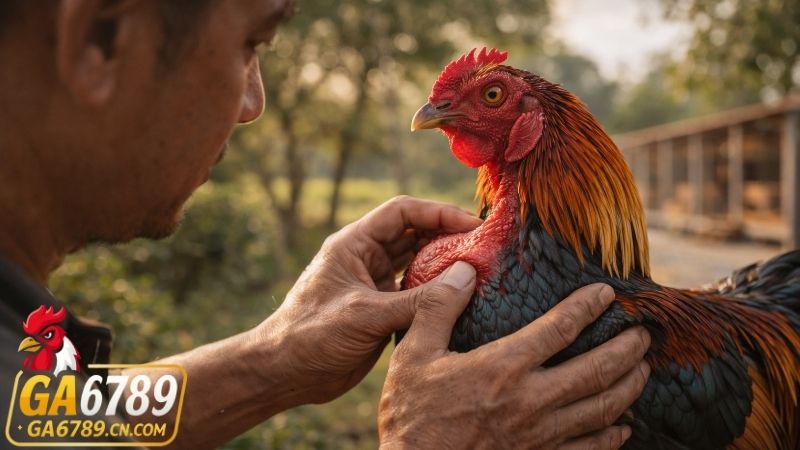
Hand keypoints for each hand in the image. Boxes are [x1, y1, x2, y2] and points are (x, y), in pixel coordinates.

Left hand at [255, 196, 482, 404]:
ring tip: (480, 269)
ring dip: (446, 264)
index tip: (473, 225)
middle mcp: (366, 258)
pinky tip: (461, 298)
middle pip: (415, 234)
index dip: (439, 213)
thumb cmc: (311, 336)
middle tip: (485, 246)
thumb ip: (417, 300)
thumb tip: (466, 278)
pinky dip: (438, 293)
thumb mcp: (365, 314)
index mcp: (354, 244)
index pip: (403, 212)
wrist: (284, 374)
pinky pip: (416, 292)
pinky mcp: (381, 310)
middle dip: (449, 236)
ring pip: (418, 263)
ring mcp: (375, 284)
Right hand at [379, 282, 650, 449]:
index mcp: (503, 367)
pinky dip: (612, 436)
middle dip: (627, 348)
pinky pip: (589, 449)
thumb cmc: (412, 417)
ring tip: (643, 368)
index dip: (588, 307)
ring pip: (602, 408)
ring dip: (629, 386)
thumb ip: (439, 308)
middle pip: (597, 369)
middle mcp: (532, 400)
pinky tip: (622, 427)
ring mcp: (541, 436)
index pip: (559, 328)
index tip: (607, 293)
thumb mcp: (413, 355)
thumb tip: (464, 269)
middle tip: (644, 332)